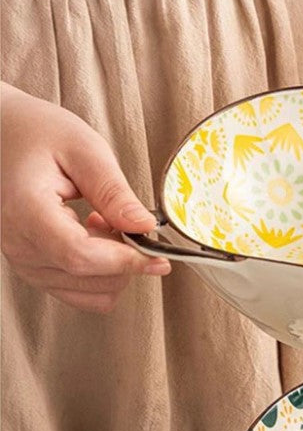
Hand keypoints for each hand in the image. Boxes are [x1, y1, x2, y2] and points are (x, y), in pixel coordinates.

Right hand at [1, 83, 169, 311]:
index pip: (80, 256)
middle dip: (125, 260)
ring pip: (90, 293)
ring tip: (107, 225)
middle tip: (130, 223)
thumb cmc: (39, 136)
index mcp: (26, 210)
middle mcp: (18, 244)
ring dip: (114, 268)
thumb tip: (145, 227)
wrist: (6, 137)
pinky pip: (82, 294)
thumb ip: (115, 192)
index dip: (125, 261)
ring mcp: (24, 262)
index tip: (158, 257)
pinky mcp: (35, 270)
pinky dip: (103, 275)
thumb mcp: (85, 150)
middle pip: (88, 277)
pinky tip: (98, 240)